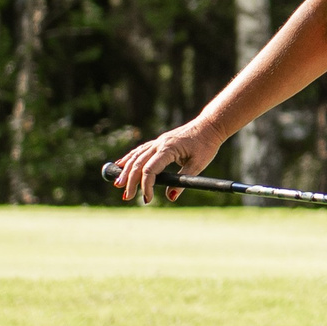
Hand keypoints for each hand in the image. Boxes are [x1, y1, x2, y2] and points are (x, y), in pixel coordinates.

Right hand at [109, 124, 225, 203]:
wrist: (209, 126)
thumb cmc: (206, 145)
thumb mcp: (198, 165)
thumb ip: (183, 180)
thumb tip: (171, 197)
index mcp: (168, 149)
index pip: (150, 169)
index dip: (146, 185)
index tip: (147, 199)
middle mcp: (159, 144)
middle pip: (138, 164)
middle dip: (130, 181)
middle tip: (126, 197)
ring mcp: (158, 141)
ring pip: (136, 156)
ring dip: (126, 170)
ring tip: (118, 184)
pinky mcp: (159, 141)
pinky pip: (140, 150)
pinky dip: (129, 158)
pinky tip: (120, 164)